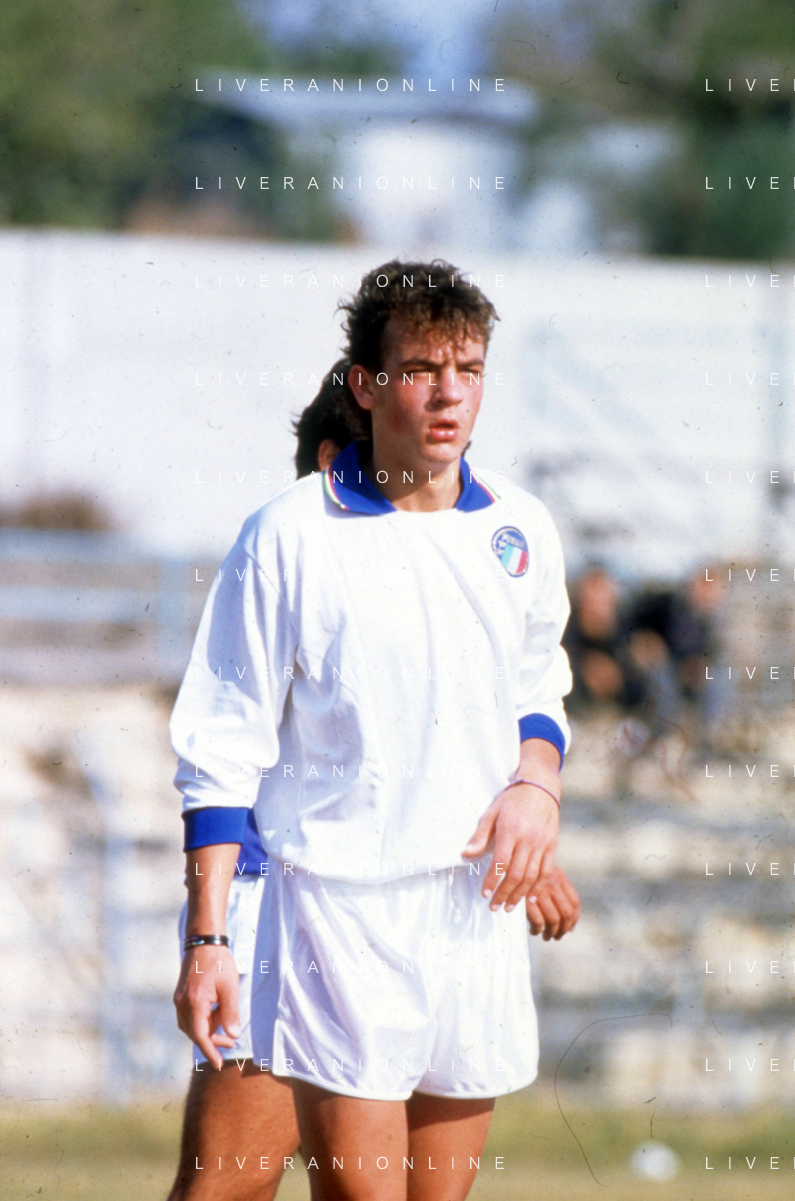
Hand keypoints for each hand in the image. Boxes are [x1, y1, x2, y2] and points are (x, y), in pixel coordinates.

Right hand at [173, 944, 240, 1068]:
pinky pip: (188, 1017)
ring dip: (206, 1031)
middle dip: (212, 1041)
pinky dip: (201, 1021)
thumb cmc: (219, 962)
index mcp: (195, 1003)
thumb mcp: (230, 987)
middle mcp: (182, 1003)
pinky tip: (215, 1016)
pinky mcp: (180, 995)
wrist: (204, 942)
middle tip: (230, 1044)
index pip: (200, 1036)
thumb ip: (231, 1012)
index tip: (219, 1064)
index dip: (210, 1052)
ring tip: (225, 1029)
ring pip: (190, 1026)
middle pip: (194, 1033)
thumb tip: (233, 1036)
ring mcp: (179, 999)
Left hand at [462, 782, 558, 911]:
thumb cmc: (512, 800)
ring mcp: (542, 844)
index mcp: (510, 831)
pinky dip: (539, 887)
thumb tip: (466, 854)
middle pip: (516, 874)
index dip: (492, 881)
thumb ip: (480, 835)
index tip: (484, 894)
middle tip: (494, 906)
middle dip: (504, 894)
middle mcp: (528, 840)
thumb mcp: (492, 812)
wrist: (541, 787)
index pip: (500, 863)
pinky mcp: (552, 846)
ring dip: (519, 895)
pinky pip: (546, 872)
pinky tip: (531, 898)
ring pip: (531, 877)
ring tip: (509, 907)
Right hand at [526, 866, 579, 939]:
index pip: (575, 902)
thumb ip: (558, 891)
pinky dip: (538, 929)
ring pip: (554, 919)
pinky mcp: (526, 899)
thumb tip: (571, 925)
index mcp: (559, 876)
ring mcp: (540, 891)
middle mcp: (552, 883)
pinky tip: (534, 931)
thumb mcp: (545, 873)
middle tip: (557, 936)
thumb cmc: (526, 871)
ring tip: (546, 937)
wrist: (508, 861)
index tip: (570, 928)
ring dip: (551, 932)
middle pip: (566, 913)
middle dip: (563, 929)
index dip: (574, 918)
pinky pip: (538, 921)